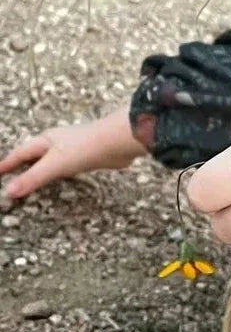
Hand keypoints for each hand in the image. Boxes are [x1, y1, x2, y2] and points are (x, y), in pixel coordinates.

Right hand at [0, 106, 145, 200]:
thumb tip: (9, 191)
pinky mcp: (88, 155)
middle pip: (34, 154)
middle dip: (22, 164)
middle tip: (10, 174)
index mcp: (45, 141)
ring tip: (33, 176)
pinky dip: (58, 171)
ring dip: (40, 168)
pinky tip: (63, 175)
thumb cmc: (86, 148)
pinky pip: (67, 164)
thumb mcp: (54, 165)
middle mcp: (57, 142)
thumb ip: (33, 178)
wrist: (118, 141)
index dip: (7, 164)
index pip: (20, 153)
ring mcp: (73, 147)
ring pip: (50, 159)